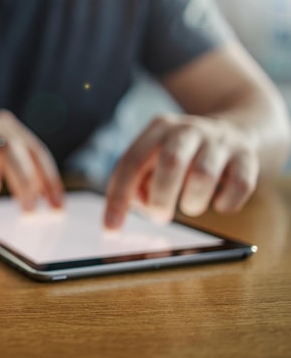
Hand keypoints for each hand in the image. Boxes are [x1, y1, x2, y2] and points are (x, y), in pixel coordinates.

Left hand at [104, 114, 258, 228]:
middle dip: (160, 198)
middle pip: (170, 162)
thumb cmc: (183, 155)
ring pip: (203, 175)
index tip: (111, 228)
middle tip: (160, 216)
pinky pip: (239, 185)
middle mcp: (188, 130)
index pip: (131, 162)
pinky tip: (218, 203)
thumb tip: (140, 206)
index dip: (118, 197)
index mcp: (158, 129)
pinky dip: (226, 203)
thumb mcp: (154, 159)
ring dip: (192, 203)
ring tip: (190, 205)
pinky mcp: (247, 156)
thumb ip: (139, 182)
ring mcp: (220, 141)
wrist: (236, 129)